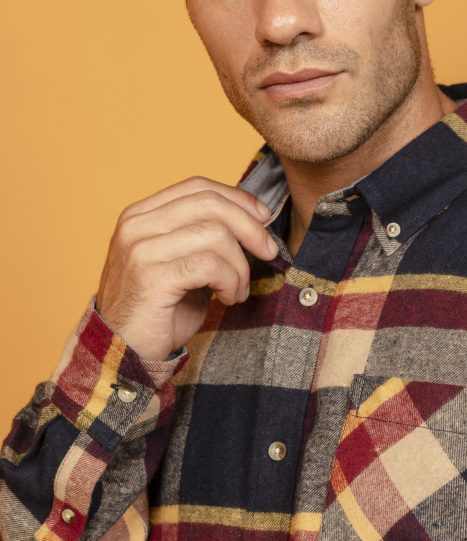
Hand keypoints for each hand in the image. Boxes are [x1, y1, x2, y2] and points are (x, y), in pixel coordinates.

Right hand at [96, 176, 276, 359]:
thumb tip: (253, 221)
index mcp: (141, 215)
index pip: (197, 187)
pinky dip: (230, 282)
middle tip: (269, 251)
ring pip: (216, 235)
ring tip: (237, 290)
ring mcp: (141, 250)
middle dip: (249, 227)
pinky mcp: (152, 277)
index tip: (263, 216)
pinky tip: (227, 298)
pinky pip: (210, 266)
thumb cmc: (158, 311)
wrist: (123, 353)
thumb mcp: (181, 263)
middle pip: (209, 204)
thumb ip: (203, 237)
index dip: (237, 197)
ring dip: (240, 266)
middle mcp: (136, 226)